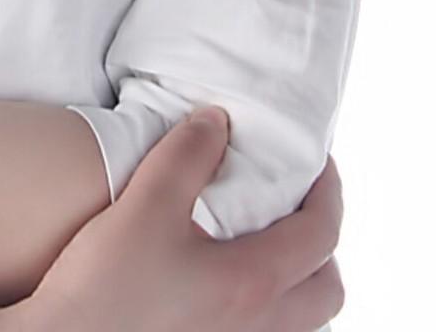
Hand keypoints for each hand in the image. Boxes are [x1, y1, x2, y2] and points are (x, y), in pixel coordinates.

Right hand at [0, 109, 343, 331]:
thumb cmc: (106, 285)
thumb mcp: (146, 204)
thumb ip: (186, 155)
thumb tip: (218, 123)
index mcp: (252, 282)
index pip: (321, 234)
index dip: (329, 192)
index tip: (318, 163)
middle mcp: (258, 325)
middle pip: (328, 289)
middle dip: (324, 242)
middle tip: (300, 204)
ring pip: (303, 321)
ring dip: (300, 279)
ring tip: (267, 243)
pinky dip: (271, 306)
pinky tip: (228, 281)